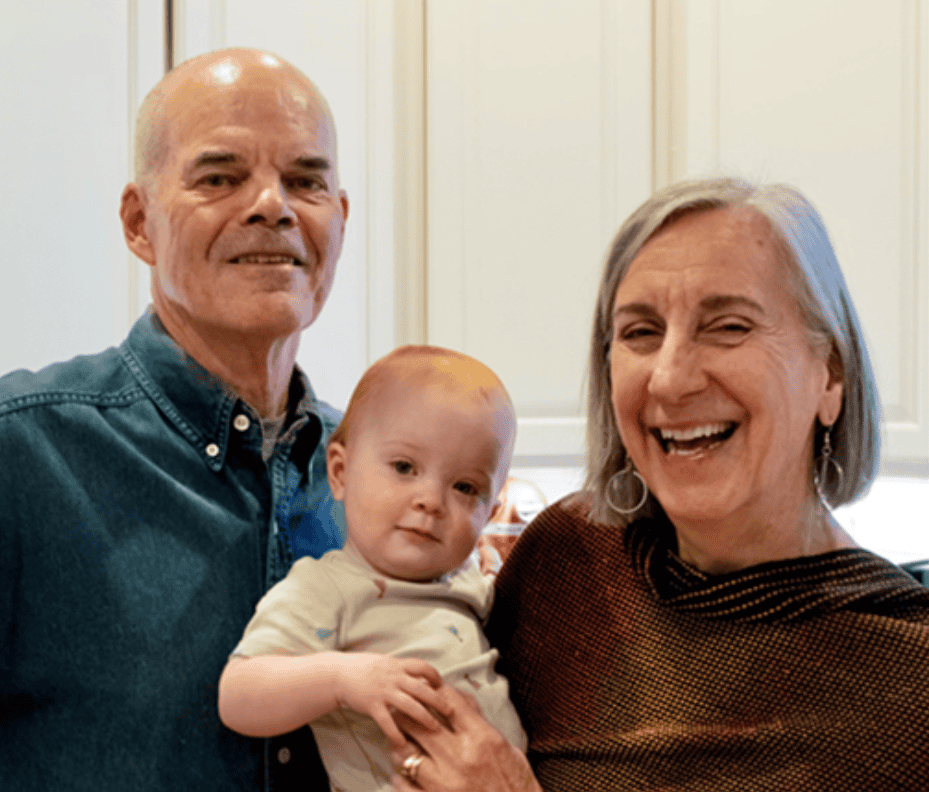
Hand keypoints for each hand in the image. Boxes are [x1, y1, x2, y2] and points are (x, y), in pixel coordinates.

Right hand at [333, 653, 451, 747]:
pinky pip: (388, 722)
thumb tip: (419, 674)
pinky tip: (404, 743)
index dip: (435, 676)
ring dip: (425, 718)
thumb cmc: (362, 668)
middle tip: (450, 711)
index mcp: (397, 665)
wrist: (338, 674)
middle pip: (422, 688)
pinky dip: (397, 734)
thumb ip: (401, 668)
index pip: (423, 666)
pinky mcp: (372, 705)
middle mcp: (393, 677)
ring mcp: (383, 691)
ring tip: (435, 728)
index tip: (442, 686)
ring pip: (410, 705)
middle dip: (438, 701)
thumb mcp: (384, 662)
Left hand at [391, 686, 539, 791]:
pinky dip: (400, 776)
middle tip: (403, 711)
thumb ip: (480, 724)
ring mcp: (445, 784)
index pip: (448, 701)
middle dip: (408, 713)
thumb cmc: (516, 785)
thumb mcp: (508, 748)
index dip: (434, 691)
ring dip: (400, 745)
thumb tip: (461, 701)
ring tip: (400, 741)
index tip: (429, 691)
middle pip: (418, 723)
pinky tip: (404, 771)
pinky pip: (405, 786)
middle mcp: (461, 758)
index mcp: (482, 739)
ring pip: (406, 754)